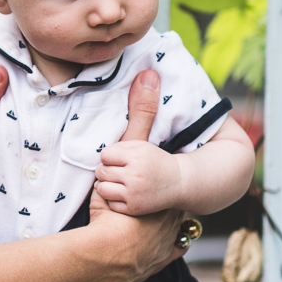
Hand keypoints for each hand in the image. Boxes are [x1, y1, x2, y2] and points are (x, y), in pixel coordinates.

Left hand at [89, 67, 169, 218]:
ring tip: (126, 183)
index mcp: (139, 153)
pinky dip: (116, 202)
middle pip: (101, 171)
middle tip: (126, 172)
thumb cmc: (157, 160)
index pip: (106, 154)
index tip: (126, 159)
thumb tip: (148, 72)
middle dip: (110, 172)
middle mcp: (136, 173)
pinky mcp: (133, 208)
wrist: (180, 187)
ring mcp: (134, 193)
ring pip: (103, 187)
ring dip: (111, 187)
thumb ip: (143, 106)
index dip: (114, 157)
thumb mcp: (147, 135)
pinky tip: (128, 196)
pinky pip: (110, 202)